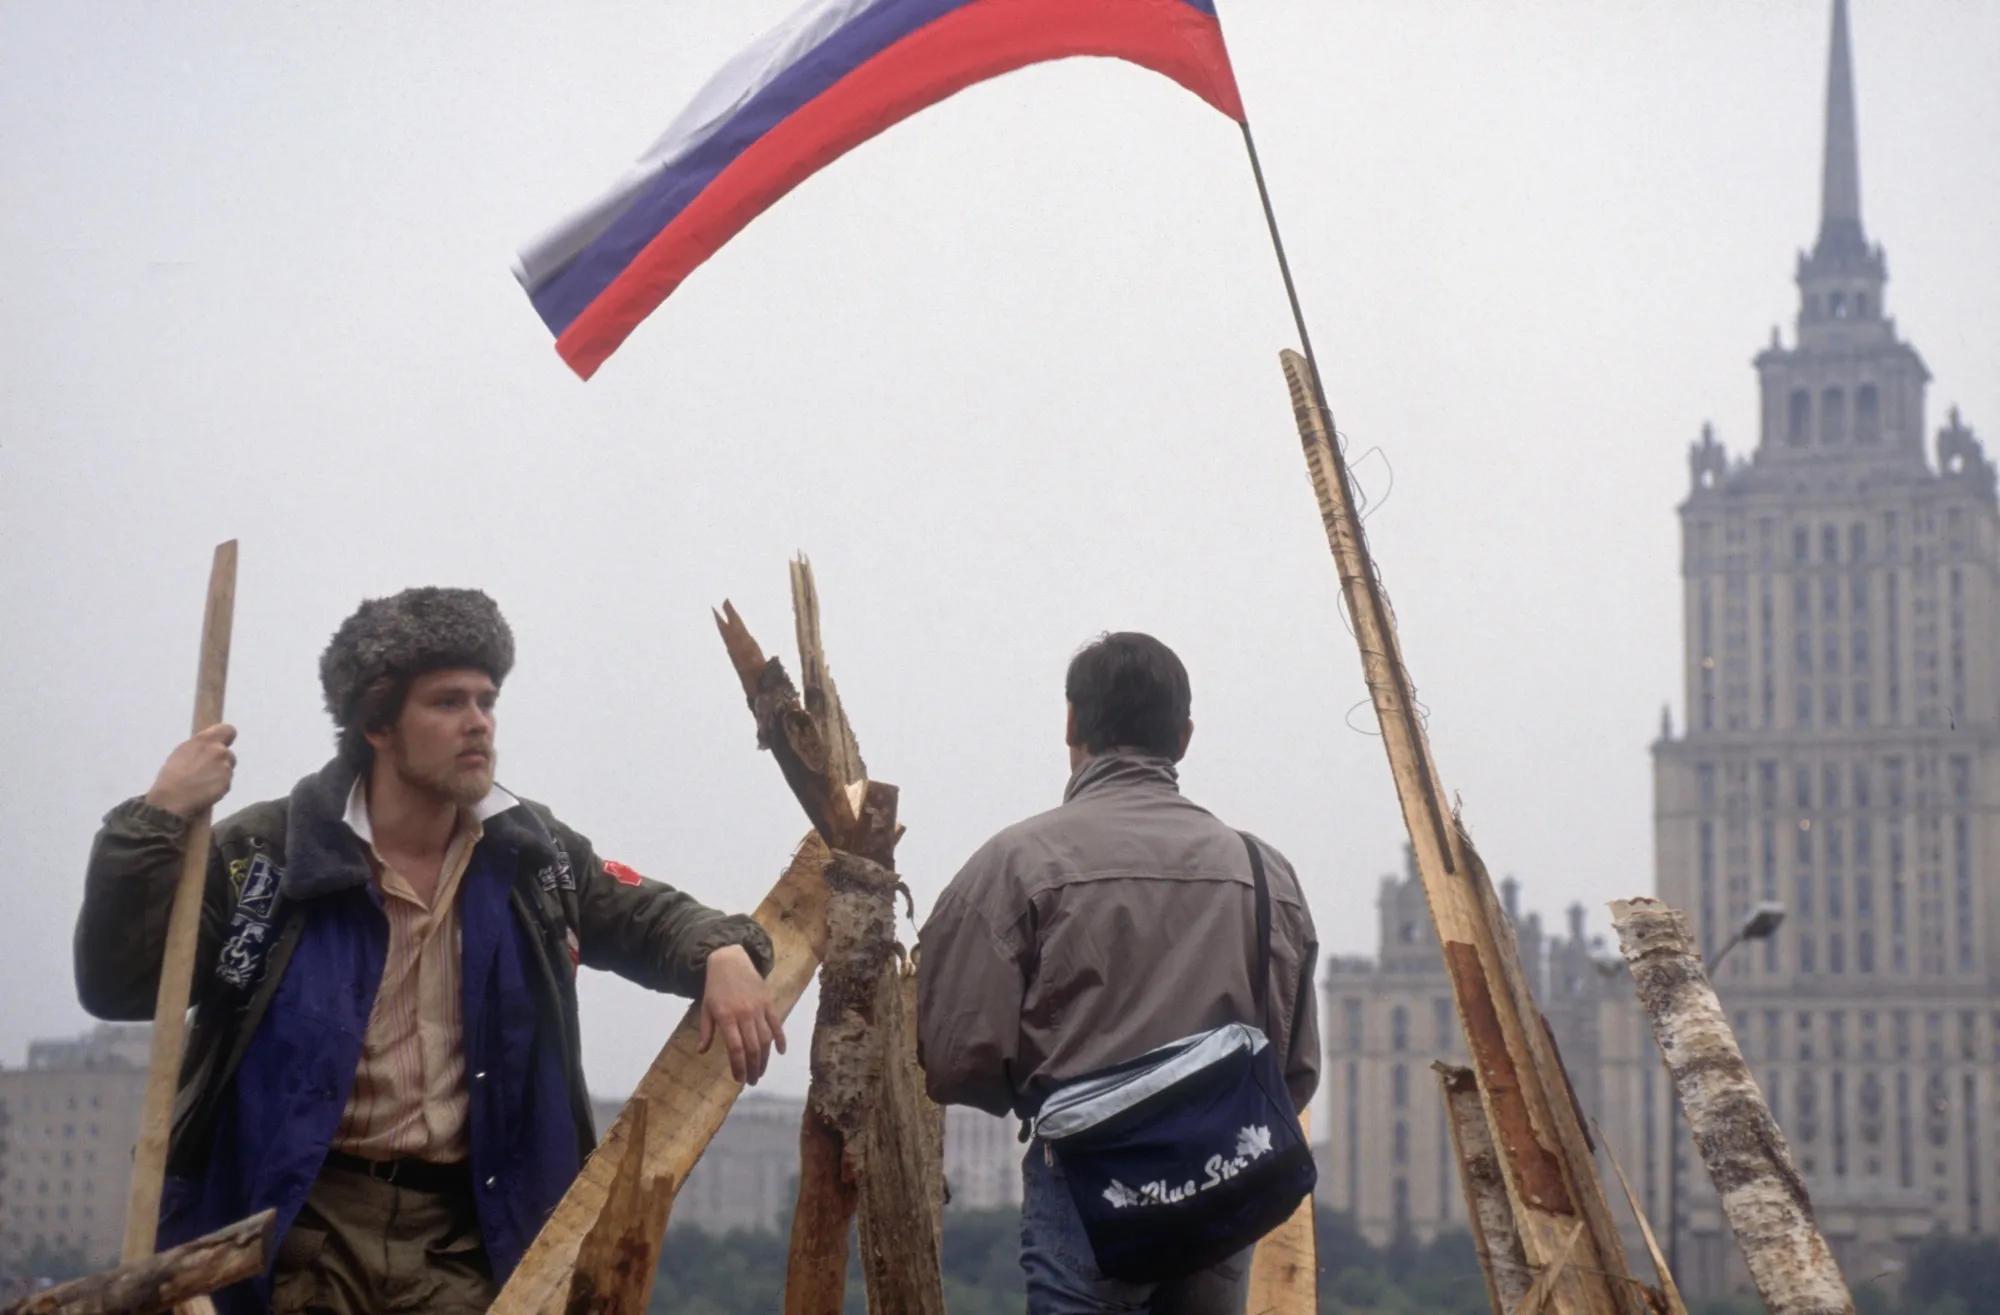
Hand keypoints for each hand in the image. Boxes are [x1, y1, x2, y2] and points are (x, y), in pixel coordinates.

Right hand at [144, 724, 237, 818]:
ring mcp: (224, 767)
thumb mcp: (182, 752)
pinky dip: (219, 787)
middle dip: (221, 761)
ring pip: (228, 769)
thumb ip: (200, 746)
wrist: (171, 799)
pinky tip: (205, 791)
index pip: (229, 730)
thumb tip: (209, 744)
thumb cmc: (172, 776)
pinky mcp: (227, 783)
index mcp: (204, 740)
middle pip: (229, 753)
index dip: (226, 737)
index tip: (223, 743)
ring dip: (220, 775)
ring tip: (201, 783)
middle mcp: (218, 750)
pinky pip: (226, 783)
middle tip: (205, 771)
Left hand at [698, 944, 785, 1084]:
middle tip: (753, 1080)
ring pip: (765, 1039)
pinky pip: (776, 1024)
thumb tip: (702, 1051)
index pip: (735, 1048)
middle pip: (752, 1047)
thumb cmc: (715, 987)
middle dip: (753, 1067)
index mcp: (726, 1017)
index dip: (739, 1066)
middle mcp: (744, 1015)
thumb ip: (706, 1030)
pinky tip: (781, 1052)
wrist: (731, 960)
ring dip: (765, 1058)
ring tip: (761, 1071)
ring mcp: (758, 1009)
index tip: (739, 1079)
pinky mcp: (769, 1003)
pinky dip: (780, 1039)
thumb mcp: (706, 1008)